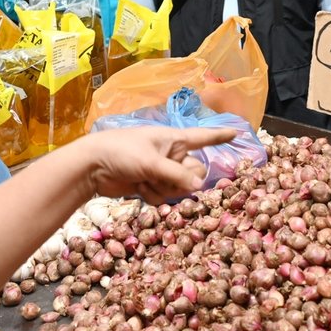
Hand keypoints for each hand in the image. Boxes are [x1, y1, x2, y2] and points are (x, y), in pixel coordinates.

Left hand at [81, 125, 234, 203]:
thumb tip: (200, 188)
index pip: (203, 137)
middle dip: (182, 179)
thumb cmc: (122, 153)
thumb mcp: (152, 162)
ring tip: (145, 180)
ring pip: (180, 188)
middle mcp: (172, 154)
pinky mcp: (151, 186)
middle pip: (195, 173)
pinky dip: (154, 196)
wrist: (93, 167)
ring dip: (164, 189)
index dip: (220, 136)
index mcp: (174, 139)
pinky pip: (165, 197)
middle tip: (164, 176)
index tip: (237, 132)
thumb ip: (177, 175)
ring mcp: (161, 171)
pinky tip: (139, 189)